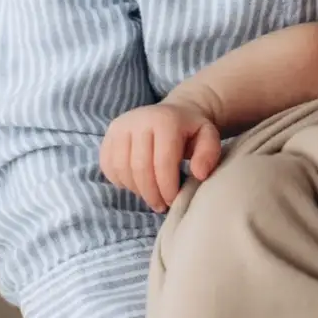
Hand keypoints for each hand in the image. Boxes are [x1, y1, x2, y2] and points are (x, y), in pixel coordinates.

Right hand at [99, 99, 220, 212]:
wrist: (173, 112)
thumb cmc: (191, 131)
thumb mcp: (208, 137)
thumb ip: (209, 154)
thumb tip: (199, 174)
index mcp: (165, 120)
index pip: (162, 162)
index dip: (167, 188)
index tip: (174, 200)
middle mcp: (138, 119)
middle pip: (140, 168)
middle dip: (151, 193)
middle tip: (161, 205)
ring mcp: (120, 126)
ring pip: (121, 169)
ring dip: (136, 189)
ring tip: (150, 195)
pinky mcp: (109, 133)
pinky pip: (108, 165)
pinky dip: (120, 181)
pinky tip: (136, 184)